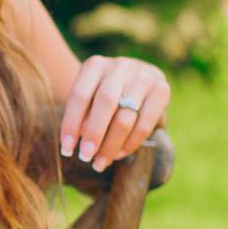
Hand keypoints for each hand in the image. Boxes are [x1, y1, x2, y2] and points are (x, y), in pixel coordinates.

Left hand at [59, 55, 170, 171]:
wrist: (135, 79)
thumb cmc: (102, 94)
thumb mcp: (87, 98)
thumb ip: (82, 116)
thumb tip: (77, 142)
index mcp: (95, 65)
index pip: (80, 95)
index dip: (71, 124)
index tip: (66, 149)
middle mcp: (120, 66)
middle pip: (105, 103)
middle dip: (94, 135)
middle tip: (85, 157)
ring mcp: (143, 76)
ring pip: (125, 117)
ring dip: (111, 145)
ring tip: (99, 163)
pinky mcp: (162, 89)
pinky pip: (145, 124)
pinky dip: (130, 143)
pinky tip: (118, 155)